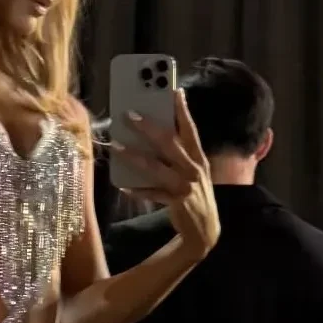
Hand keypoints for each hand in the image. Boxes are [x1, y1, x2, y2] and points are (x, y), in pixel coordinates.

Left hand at [116, 90, 220, 261]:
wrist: (205, 231)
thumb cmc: (195, 195)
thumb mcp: (194, 172)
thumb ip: (181, 155)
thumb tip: (156, 135)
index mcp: (199, 158)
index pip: (191, 129)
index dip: (182, 110)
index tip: (174, 90)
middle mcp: (194, 169)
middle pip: (169, 143)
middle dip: (148, 127)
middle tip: (130, 114)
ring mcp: (185, 186)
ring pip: (156, 167)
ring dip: (134, 155)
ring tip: (116, 146)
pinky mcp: (177, 202)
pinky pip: (152, 194)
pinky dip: (138, 190)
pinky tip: (123, 185)